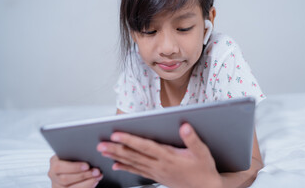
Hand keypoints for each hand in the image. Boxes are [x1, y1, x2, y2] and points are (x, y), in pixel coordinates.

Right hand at [48, 155, 102, 187]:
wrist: (75, 167)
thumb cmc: (76, 157)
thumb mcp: (75, 153)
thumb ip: (78, 153)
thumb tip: (91, 151)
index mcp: (54, 161)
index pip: (59, 166)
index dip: (74, 167)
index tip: (87, 166)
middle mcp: (53, 174)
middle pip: (65, 179)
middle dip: (83, 175)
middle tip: (96, 171)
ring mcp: (56, 185)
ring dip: (87, 182)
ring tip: (97, 176)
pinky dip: (87, 186)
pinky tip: (94, 182)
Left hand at [96, 123, 222, 187]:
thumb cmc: (203, 170)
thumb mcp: (202, 153)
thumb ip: (192, 139)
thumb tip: (183, 126)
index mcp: (168, 157)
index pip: (145, 146)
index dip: (130, 140)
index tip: (116, 135)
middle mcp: (159, 165)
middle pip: (134, 156)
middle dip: (116, 149)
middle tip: (101, 144)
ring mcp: (156, 172)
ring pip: (133, 163)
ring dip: (117, 157)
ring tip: (103, 152)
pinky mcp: (157, 176)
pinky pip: (138, 172)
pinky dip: (126, 168)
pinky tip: (116, 166)